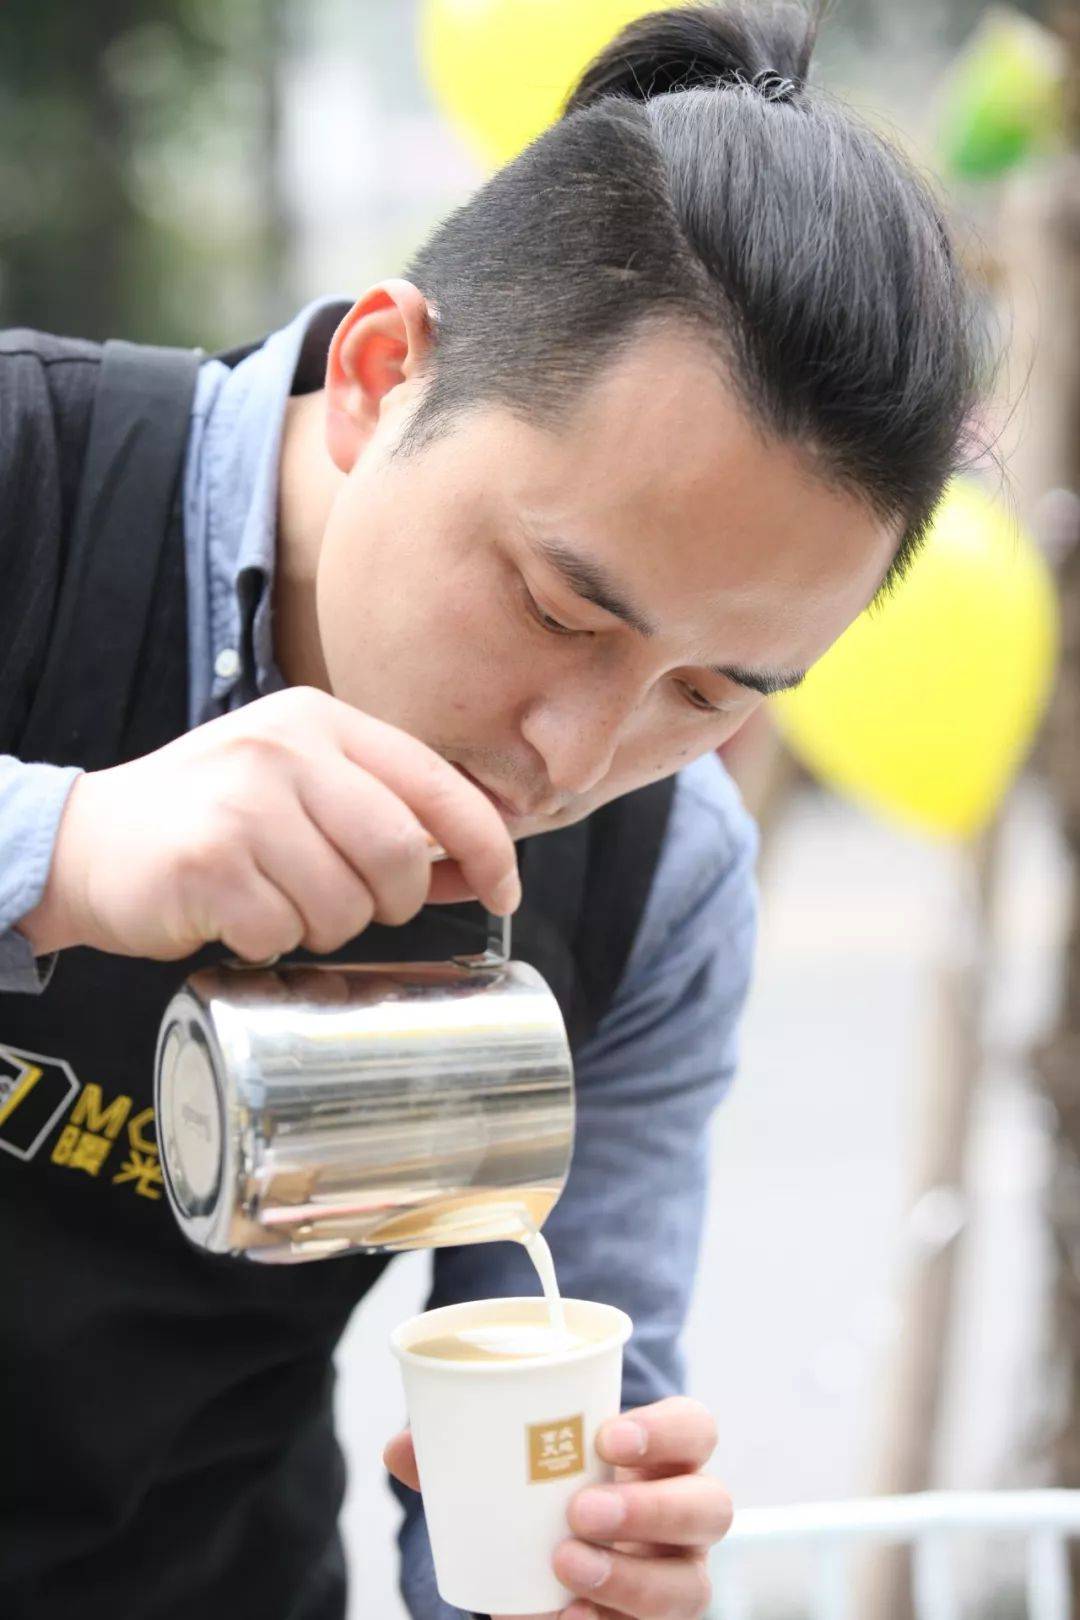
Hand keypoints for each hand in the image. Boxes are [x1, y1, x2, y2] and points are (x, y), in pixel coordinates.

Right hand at [20, 686, 519, 958]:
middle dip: (391, 902)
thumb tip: (482, 867)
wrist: (90, 841)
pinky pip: (282, 932)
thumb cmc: (216, 821)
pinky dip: (268, 941)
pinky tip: (236, 915)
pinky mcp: (205, 860)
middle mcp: (285, 748)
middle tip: (351, 905)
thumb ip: (389, 820)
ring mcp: (242, 801)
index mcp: (322, 721)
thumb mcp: (303, 793)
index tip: (504, 887)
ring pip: (345, 903)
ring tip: (277, 903)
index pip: (438, 783)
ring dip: (323, 927)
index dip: (487, 844)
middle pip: (399, 853)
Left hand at [384, 1394, 731, 1619]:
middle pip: (711, 1506)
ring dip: (628, 1579)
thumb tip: (401, 1447)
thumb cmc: (550, 1492)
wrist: (564, 1560)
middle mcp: (687, 1516)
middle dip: (649, 1510)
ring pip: (689, 1585)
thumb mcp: (519, 1465)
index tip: (605, 1436)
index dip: (664, 1430)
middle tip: (579, 1513)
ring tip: (565, 1568)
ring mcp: (679, 1577)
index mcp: (664, 1455)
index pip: (695, 1429)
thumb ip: (465, 1452)